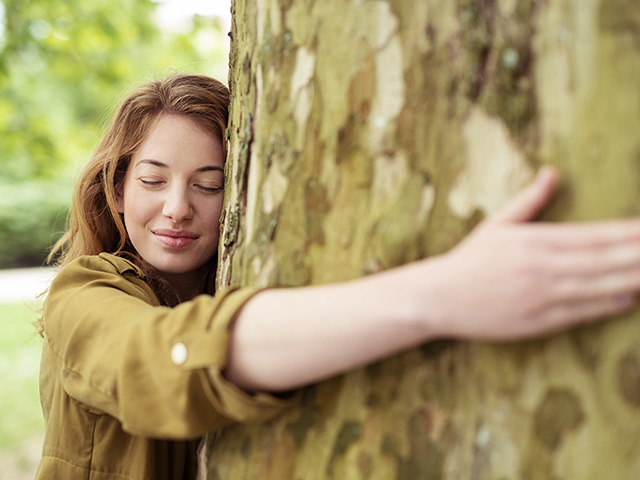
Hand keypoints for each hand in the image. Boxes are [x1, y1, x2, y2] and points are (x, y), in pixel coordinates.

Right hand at [418, 166, 639, 339]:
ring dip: (632, 278)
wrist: (440, 297)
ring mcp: (542, 295)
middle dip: (639, 253)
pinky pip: (581, 313)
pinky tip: (629, 298)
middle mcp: (543, 267)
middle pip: (606, 259)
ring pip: (600, 286)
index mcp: (535, 240)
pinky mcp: (537, 321)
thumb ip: (530, 200)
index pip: (596, 234)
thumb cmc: (469, 259)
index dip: (630, 232)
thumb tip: (552, 172)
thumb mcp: (497, 224)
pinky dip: (608, 305)